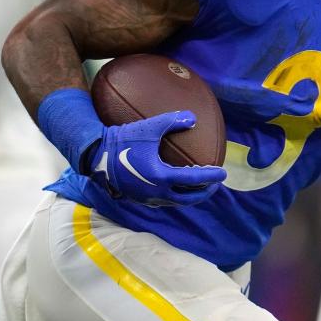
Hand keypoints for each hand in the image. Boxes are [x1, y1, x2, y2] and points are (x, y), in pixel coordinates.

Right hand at [87, 110, 226, 206]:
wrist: (97, 158)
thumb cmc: (123, 141)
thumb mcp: (148, 128)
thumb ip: (171, 121)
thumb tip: (192, 118)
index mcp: (161, 177)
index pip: (193, 179)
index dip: (210, 176)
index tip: (223, 173)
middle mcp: (157, 192)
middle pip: (189, 198)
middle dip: (205, 192)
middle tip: (215, 184)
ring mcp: (148, 198)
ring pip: (177, 202)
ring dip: (191, 196)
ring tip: (200, 188)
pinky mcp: (140, 199)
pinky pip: (165, 201)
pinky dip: (177, 196)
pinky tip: (178, 188)